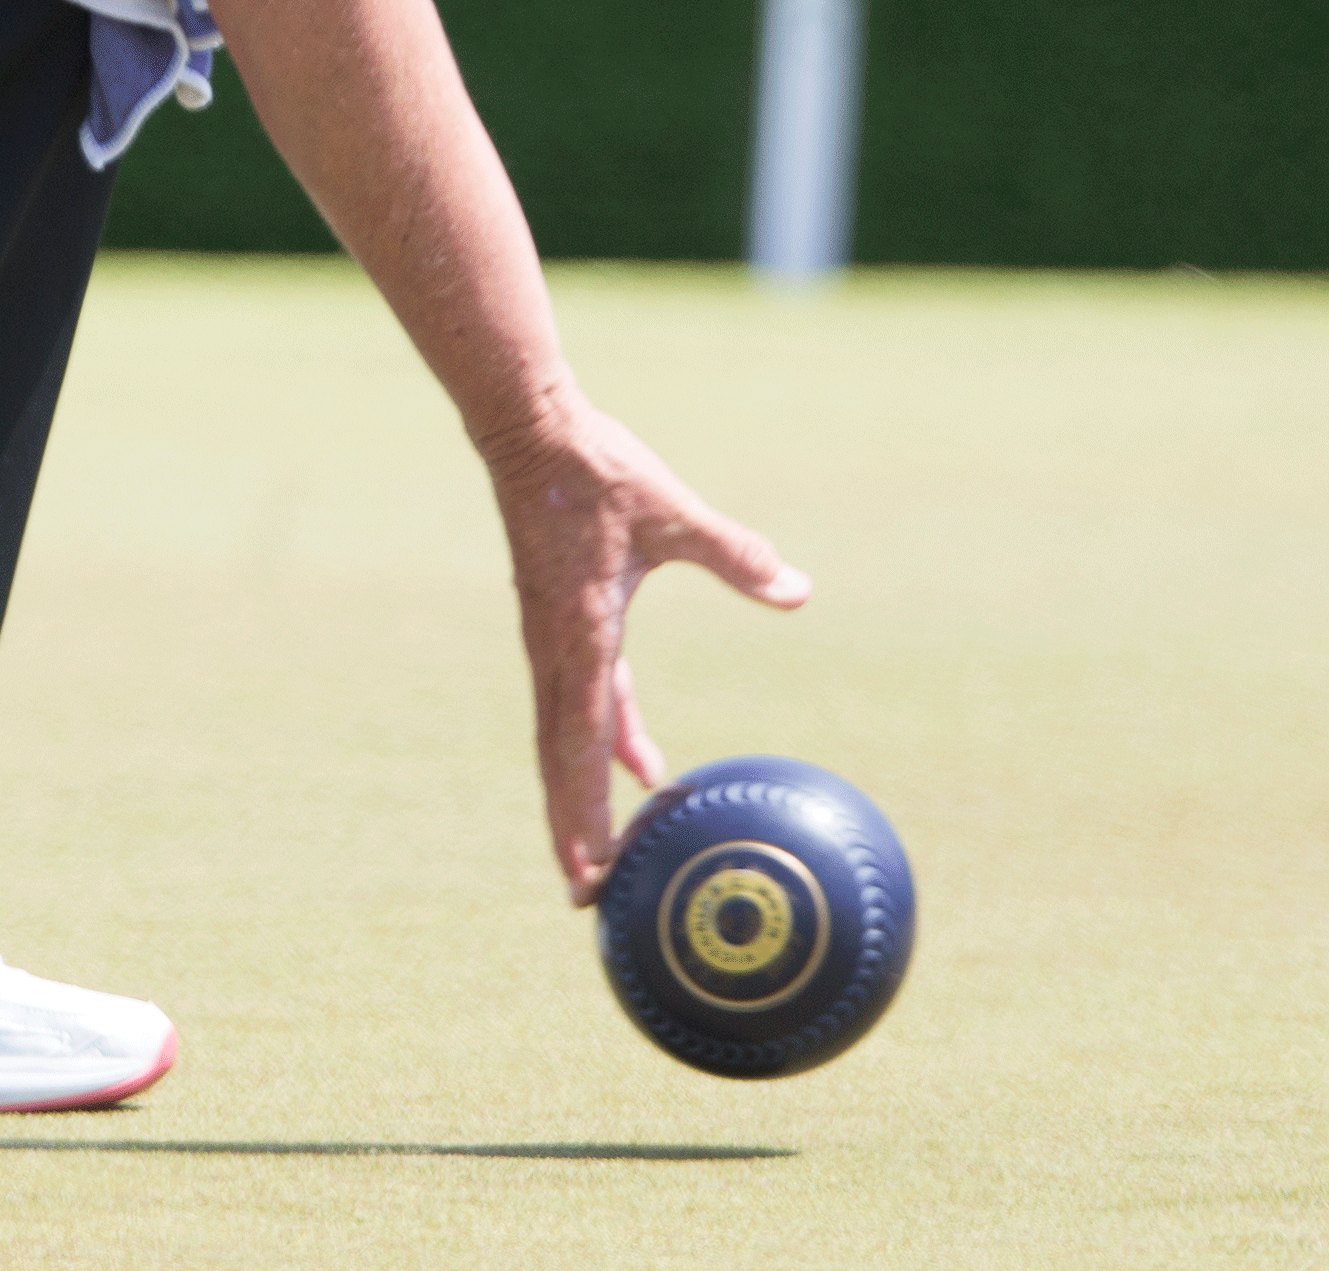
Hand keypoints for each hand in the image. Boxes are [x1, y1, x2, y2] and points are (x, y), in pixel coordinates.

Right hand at [486, 394, 809, 907]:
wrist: (530, 433)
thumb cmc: (598, 471)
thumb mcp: (674, 513)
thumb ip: (736, 554)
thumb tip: (797, 591)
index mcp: (582, 636)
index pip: (583, 744)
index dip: (586, 812)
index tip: (590, 868)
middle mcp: (559, 652)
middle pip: (561, 762)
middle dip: (573, 830)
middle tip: (586, 896)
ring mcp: (554, 642)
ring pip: (566, 738)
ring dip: (583, 796)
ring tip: (606, 853)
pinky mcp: (561, 625)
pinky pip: (583, 701)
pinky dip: (608, 742)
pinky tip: (645, 764)